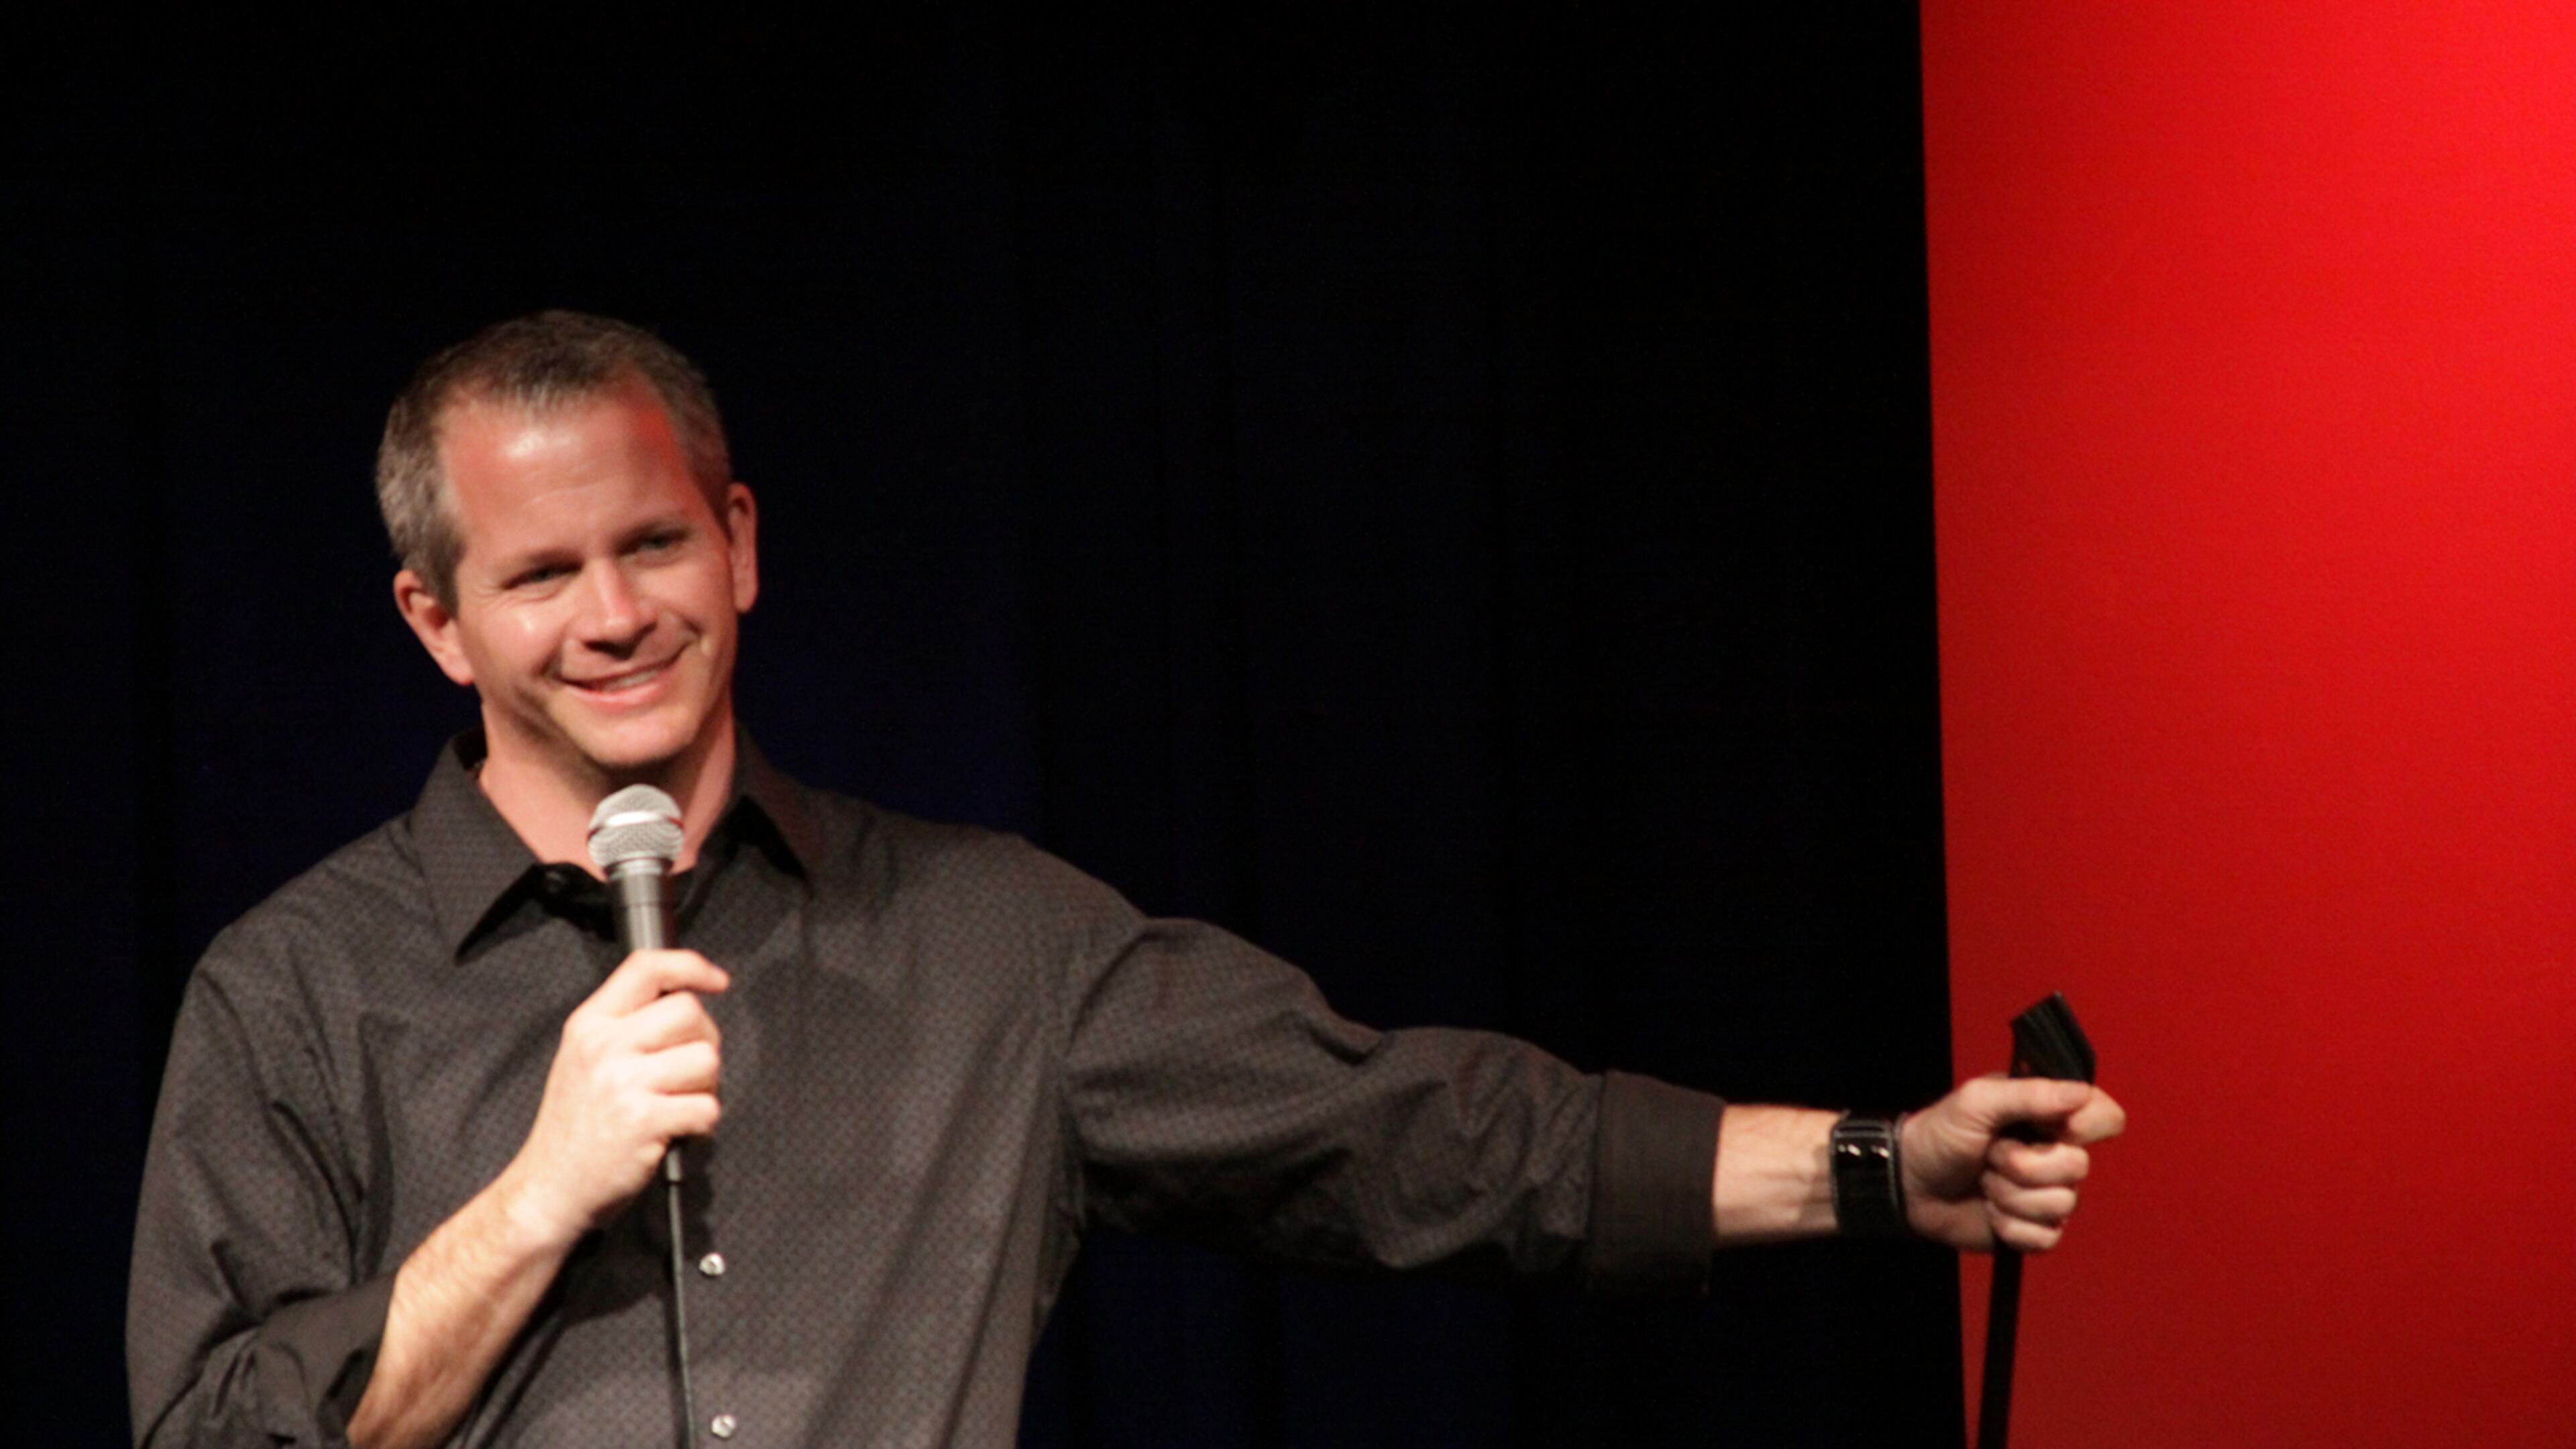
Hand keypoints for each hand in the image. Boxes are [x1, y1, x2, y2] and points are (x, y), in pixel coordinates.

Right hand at [498, 949, 728, 1246]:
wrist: (548, 1187)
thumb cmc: (574, 1126)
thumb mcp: (582, 1058)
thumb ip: (625, 1025)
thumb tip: (687, 1001)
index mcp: (589, 1024)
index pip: (646, 968)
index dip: (691, 966)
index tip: (716, 981)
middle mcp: (605, 1046)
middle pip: (690, 1012)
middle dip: (705, 1040)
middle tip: (688, 1071)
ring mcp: (624, 1083)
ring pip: (706, 1059)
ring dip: (705, 1086)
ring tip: (677, 1104)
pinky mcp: (644, 1120)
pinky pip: (706, 1107)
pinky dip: (703, 1123)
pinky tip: (677, 1131)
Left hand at [1899, 1074, 2125, 1251]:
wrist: (1909, 1184)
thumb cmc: (1941, 1134)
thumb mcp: (1977, 1102)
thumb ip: (2029, 1094)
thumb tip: (2082, 1092)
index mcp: (2050, 1116)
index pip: (2105, 1117)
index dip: (2085, 1125)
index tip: (2049, 1126)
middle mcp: (2058, 1154)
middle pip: (2079, 1166)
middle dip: (2023, 1165)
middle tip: (1989, 1155)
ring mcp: (2050, 1195)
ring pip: (2061, 1204)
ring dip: (2009, 1195)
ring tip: (1984, 1181)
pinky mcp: (2037, 1230)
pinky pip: (2045, 1236)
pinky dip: (2009, 1226)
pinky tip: (1989, 1211)